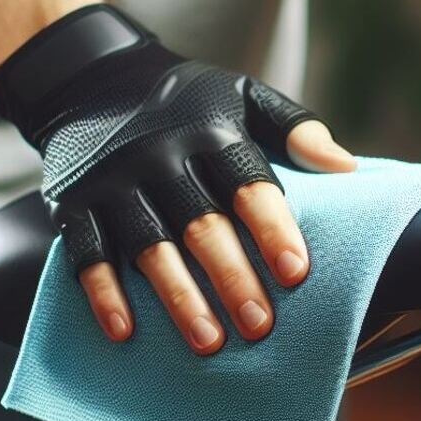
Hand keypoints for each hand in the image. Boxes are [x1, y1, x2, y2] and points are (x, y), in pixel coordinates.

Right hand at [0, 4, 355, 352]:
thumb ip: (297, 129)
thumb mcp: (246, 96)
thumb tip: (347, 167)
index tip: (297, 272)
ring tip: (208, 342)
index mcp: (211, 133)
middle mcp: (161, 157)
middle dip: (232, 278)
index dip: (273, 229)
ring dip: (179, 298)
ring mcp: (114, 182)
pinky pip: (87, 254)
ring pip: (150, 248)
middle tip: (259, 327)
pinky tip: (125, 331)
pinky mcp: (74, 204)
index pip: (248, 185)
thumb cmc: (190, 100)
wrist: (94, 78)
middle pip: (202, 225)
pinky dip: (104, 294)